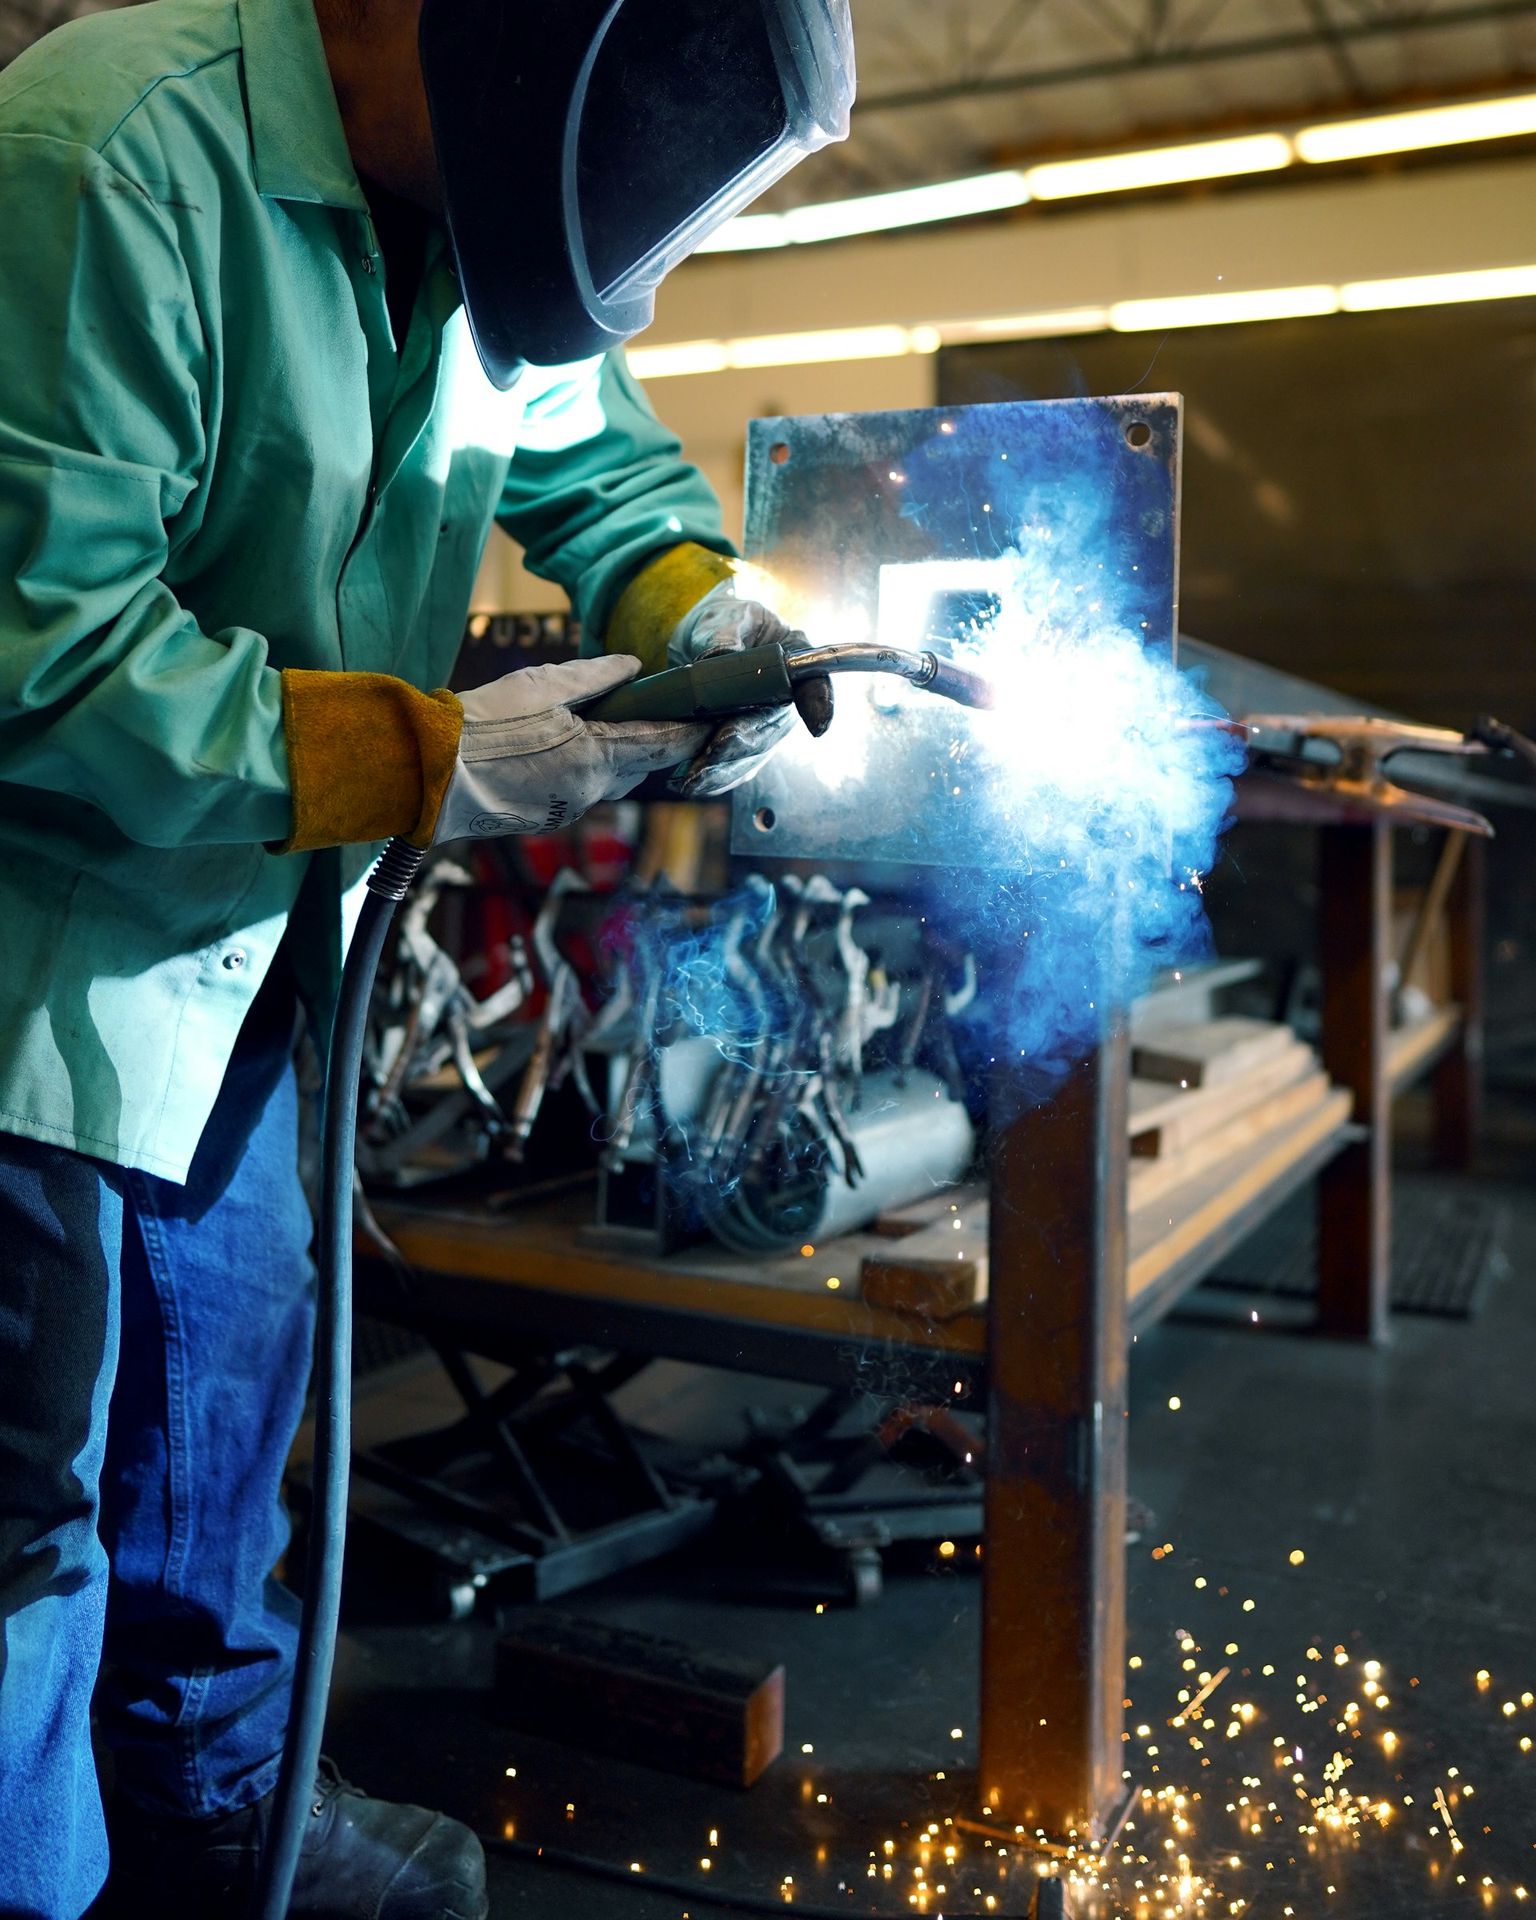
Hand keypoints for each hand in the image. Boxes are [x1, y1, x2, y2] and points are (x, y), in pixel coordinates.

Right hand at [434, 655, 707, 842]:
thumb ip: (594, 677)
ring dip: (609, 757)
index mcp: (596, 758)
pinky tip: (553, 750)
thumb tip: (633, 668)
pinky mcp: (542, 819)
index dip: (688, 733)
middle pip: (636, 766)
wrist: (429, 774)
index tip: (708, 723)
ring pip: (605, 780)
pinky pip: (575, 791)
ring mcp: (565, 810)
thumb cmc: (482, 725)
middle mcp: (588, 792)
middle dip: (646, 744)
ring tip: (592, 727)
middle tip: (647, 715)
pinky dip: (578, 769)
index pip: (661, 746)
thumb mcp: (541, 685)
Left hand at [666, 583, 808, 798]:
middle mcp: (785, 700)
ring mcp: (765, 726)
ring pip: (752, 754)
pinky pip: (733, 767)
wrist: (701, 640)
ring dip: (724, 768)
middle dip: (745, 741)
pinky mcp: (743, 746)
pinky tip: (693, 784)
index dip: (820, 706)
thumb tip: (719, 659)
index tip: (816, 727)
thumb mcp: (724, 616)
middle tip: (717, 749)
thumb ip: (724, 634)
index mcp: (794, 660)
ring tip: (694, 778)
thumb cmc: (722, 621)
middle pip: (773, 727)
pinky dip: (713, 778)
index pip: (816, 684)